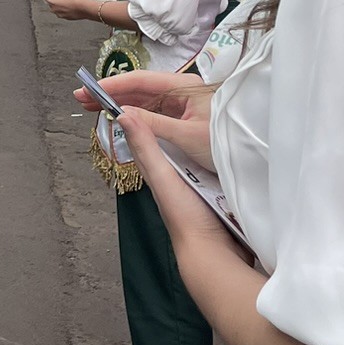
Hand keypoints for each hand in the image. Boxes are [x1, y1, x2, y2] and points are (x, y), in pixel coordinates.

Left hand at [41, 0, 96, 20]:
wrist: (86, 8)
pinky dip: (64, 8)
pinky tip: (70, 3)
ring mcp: (59, 14)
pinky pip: (62, 11)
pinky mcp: (66, 17)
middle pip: (49, 1)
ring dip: (59, 3)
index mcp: (51, 1)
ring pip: (56, 7)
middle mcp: (53, 9)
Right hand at [79, 72, 215, 165]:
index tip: (91, 89)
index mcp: (185, 87)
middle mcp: (182, 91)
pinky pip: (152, 110)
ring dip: (118, 102)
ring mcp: (182, 104)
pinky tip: (117, 115)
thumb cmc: (225, 145)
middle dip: (110, 92)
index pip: (142, 81)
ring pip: (143, 99)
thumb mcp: (187, 136)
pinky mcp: (182, 116)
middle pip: (139, 88)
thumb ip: (152, 124)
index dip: (114, 85)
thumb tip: (122, 114)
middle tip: (81, 97)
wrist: (251, 160)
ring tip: (91, 105)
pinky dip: (132, 113)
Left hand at [118, 109, 249, 263]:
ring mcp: (193, 185)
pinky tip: (221, 147)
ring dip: (196, 139)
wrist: (215, 252)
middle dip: (173, 124)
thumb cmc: (186, 218)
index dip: (141, 116)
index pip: (144, 138)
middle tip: (181, 98)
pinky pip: (209, 168)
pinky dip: (211, 156)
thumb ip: (147, 147)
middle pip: (170, 144)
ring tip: (203, 116)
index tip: (142, 92)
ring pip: (191, 155)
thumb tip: (122, 115)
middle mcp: (172, 177)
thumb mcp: (163, 176)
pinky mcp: (213, 192)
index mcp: (157, 172)